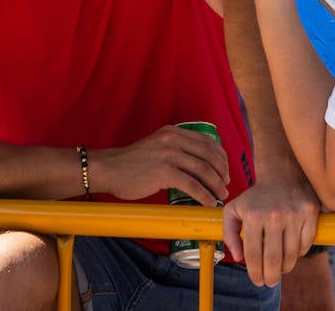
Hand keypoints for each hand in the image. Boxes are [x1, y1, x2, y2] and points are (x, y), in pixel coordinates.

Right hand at [93, 125, 230, 205]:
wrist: (108, 169)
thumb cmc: (130, 163)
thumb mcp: (156, 146)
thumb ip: (175, 149)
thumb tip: (198, 165)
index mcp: (174, 132)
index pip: (207, 141)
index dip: (220, 156)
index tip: (224, 169)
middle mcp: (174, 140)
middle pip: (209, 155)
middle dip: (222, 171)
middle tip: (225, 184)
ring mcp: (170, 155)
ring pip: (203, 170)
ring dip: (216, 185)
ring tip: (220, 195)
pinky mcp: (165, 172)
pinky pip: (192, 185)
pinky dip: (204, 195)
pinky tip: (208, 202)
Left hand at [221, 175, 320, 287]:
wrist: (282, 173)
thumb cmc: (256, 196)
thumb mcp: (234, 210)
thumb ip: (229, 234)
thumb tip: (238, 258)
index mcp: (253, 216)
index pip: (254, 255)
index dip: (255, 273)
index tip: (257, 280)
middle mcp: (274, 215)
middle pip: (274, 259)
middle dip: (271, 277)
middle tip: (270, 282)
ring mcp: (294, 214)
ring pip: (292, 254)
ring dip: (286, 268)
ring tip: (281, 269)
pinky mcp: (310, 212)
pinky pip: (306, 243)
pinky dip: (300, 253)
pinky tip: (293, 253)